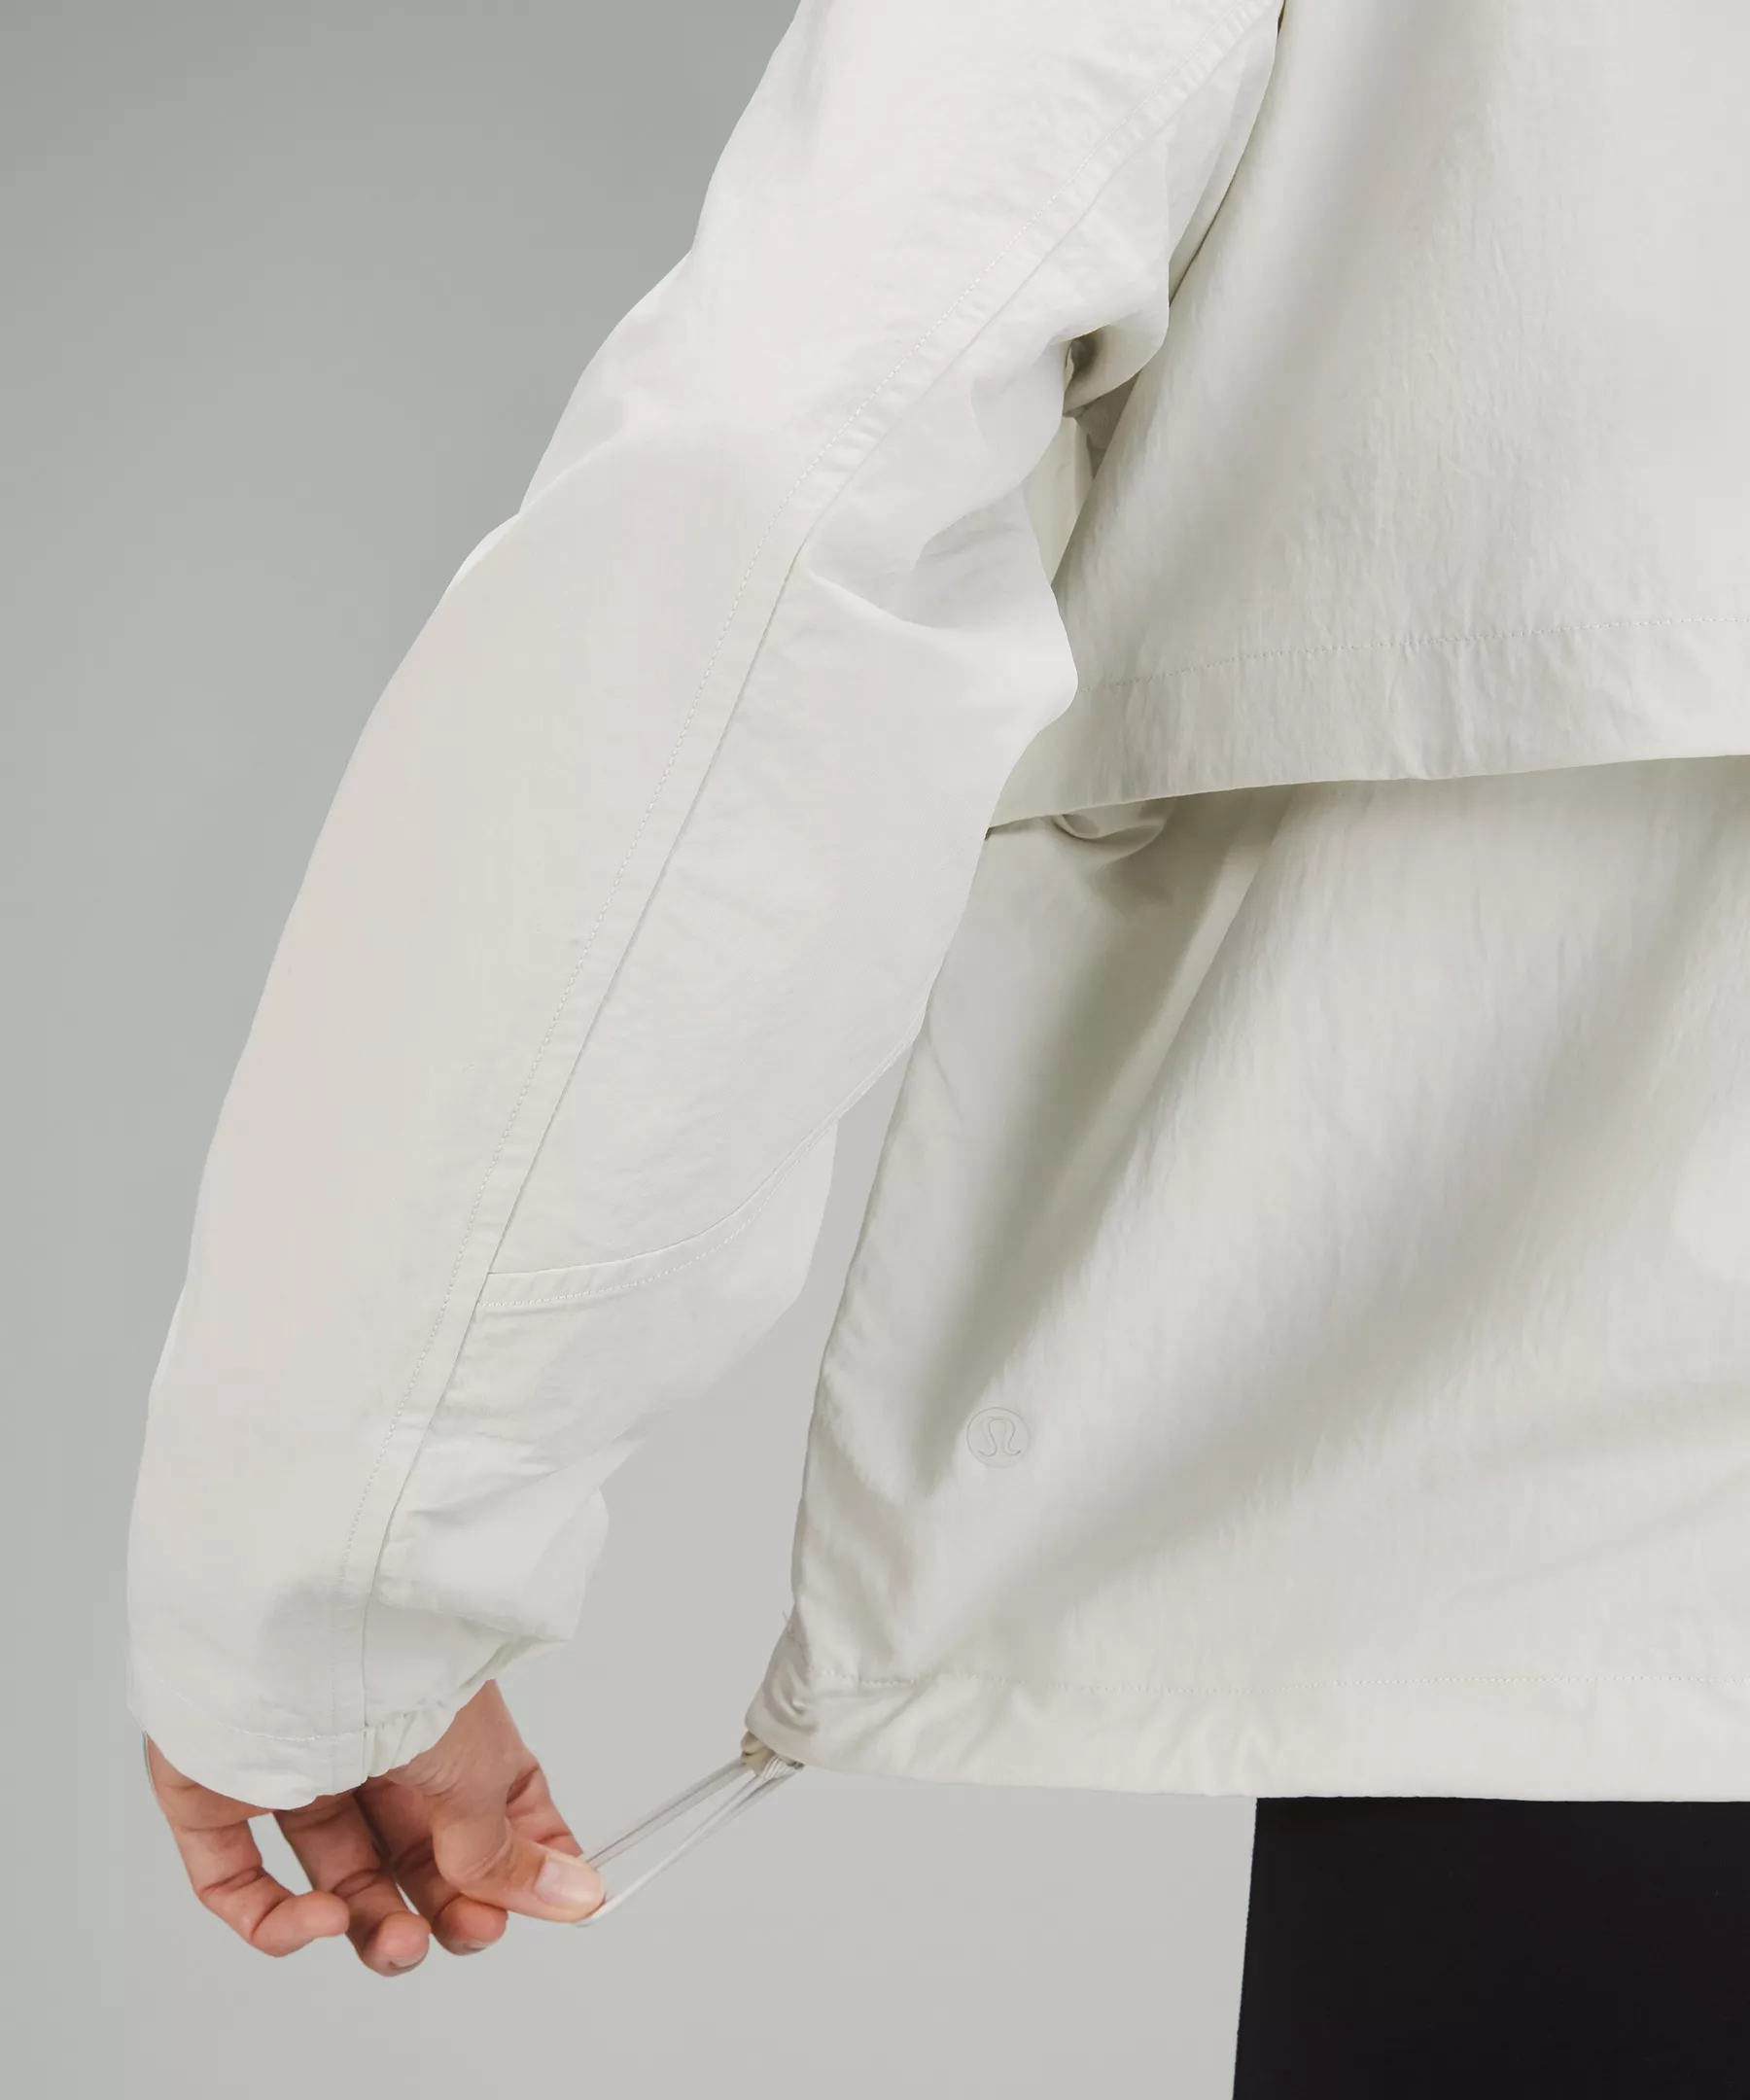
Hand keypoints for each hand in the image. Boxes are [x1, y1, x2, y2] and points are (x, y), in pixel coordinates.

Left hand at [145, 1680, 602, 1973]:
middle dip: (449, 1908)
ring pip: (336, 1879)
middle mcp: (369, 1748)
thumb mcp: (477, 1772)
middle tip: (472, 1931)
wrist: (303, 1619)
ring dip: (377, 1930)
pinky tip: (322, 1920)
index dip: (519, 1863)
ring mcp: (291, 1773)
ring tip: (402, 1944)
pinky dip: (280, 1924)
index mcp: (440, 1728)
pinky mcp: (216, 1798)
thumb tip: (575, 1897)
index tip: (551, 1905)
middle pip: (414, 1857)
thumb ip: (504, 1851)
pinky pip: (240, 1885)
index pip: (490, 1807)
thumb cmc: (404, 1669)